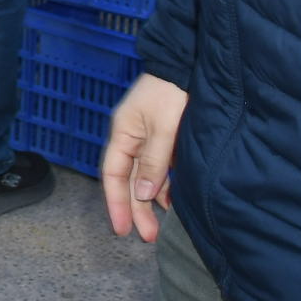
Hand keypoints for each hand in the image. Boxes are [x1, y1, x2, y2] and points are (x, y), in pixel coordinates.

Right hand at [101, 74, 188, 243]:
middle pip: (129, 181)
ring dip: (151, 200)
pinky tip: (172, 200)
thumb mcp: (163, 128)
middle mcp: (132, 139)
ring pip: (144, 177)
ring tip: (162, 224)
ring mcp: (148, 138)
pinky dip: (164, 186)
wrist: (187, 64)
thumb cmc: (171, 93)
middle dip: (136, 209)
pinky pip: (160, 168)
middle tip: (149, 237)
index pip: (112, 176)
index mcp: (123, 134)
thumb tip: (141, 195)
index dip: (116, 204)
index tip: (122, 230)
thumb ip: (153, 162)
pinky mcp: (165, 138)